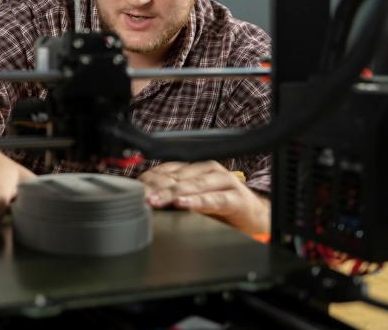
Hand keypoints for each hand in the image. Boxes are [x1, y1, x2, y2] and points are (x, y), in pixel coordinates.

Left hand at [138, 161, 269, 234]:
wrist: (254, 219)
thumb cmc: (220, 209)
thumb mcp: (190, 201)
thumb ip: (170, 199)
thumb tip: (144, 203)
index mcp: (194, 168)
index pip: (165, 170)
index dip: (148, 182)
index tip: (133, 194)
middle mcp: (207, 170)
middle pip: (176, 177)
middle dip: (156, 189)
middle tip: (141, 199)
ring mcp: (222, 181)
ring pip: (193, 185)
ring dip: (173, 194)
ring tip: (157, 201)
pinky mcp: (236, 197)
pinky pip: (214, 198)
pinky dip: (198, 201)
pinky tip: (185, 204)